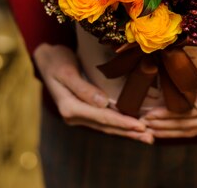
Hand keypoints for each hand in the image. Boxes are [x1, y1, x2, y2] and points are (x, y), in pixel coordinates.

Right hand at [33, 42, 153, 143]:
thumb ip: (83, 88)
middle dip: (129, 132)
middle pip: (106, 126)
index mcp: (69, 107)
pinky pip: (104, 120)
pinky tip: (132, 128)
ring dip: (126, 132)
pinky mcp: (84, 111)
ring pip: (106, 126)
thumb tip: (102, 103)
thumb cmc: (56, 61)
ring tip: (146, 137)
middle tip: (150, 138)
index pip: (101, 117)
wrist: (46, 59)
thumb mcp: (66, 71)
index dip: (122, 122)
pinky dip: (119, 124)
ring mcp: (78, 115)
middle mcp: (73, 116)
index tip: (140, 126)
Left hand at [141, 47, 196, 137]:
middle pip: (188, 125)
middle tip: (140, 122)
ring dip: (169, 130)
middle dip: (163, 125)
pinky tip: (166, 129)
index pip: (190, 115)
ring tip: (148, 127)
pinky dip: (180, 130)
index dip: (168, 116)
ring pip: (191, 130)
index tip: (148, 114)